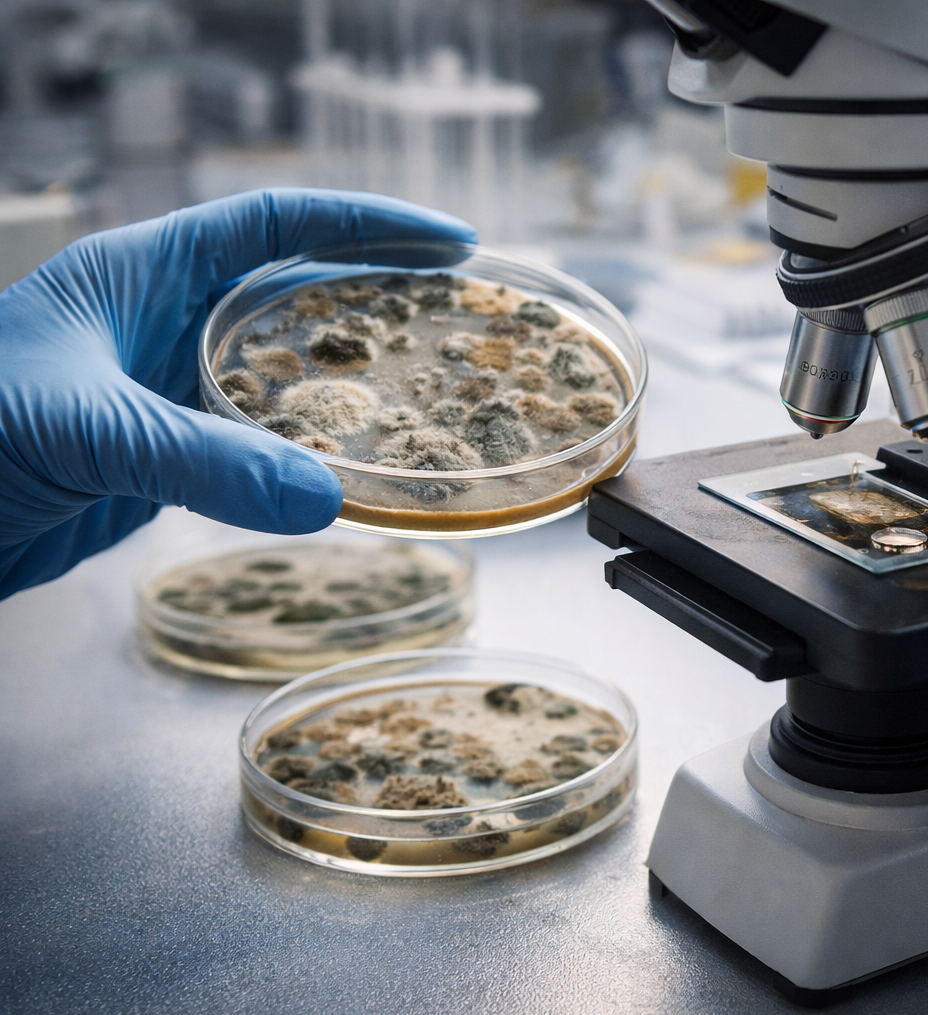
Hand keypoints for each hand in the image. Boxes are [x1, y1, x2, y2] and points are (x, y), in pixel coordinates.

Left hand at [0, 188, 475, 598]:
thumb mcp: (84, 429)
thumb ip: (201, 461)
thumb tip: (325, 500)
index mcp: (140, 273)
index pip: (271, 222)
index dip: (364, 222)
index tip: (447, 238)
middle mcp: (161, 323)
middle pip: (293, 291)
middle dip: (379, 295)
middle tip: (464, 314)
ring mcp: (164, 392)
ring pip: (283, 374)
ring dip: (354, 381)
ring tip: (434, 391)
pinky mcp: (162, 459)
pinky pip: (259, 445)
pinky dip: (314, 455)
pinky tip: (358, 469)